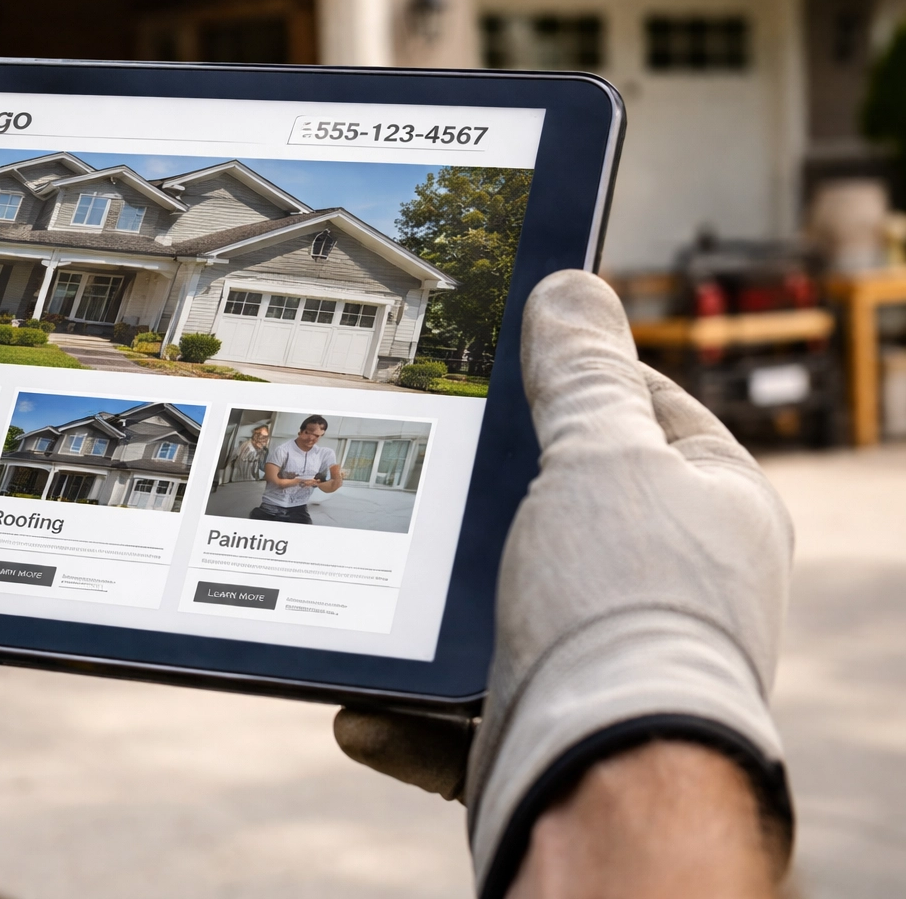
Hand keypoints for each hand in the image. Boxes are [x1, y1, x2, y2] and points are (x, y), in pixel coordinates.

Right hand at [333, 270, 791, 895]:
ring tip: (365, 566)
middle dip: (483, 484)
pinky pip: (449, 709)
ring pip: (492, 603)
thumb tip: (572, 287)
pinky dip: (401, 707)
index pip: (648, 408)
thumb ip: (581, 376)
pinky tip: (361, 701)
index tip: (510, 345)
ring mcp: (594, 655)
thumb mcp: (602, 457)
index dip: (580, 370)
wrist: (600, 779)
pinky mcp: (535, 724)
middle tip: (415, 444)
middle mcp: (660, 582)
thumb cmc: (621, 605)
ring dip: (426, 599)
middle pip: (558, 501)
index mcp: (705, 506)